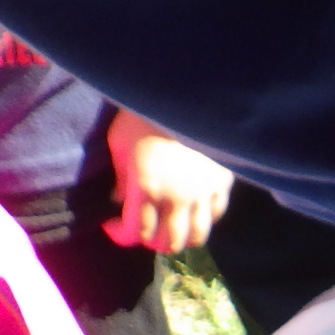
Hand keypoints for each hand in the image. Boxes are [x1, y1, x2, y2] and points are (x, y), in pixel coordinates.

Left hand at [104, 109, 233, 252]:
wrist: (182, 93)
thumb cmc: (141, 115)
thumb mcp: (118, 143)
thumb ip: (119, 177)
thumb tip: (119, 199)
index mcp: (146, 187)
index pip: (135, 232)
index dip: (120, 235)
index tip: (112, 225)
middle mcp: (176, 196)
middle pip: (168, 242)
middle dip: (150, 241)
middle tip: (142, 229)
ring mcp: (203, 191)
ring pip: (196, 235)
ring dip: (180, 237)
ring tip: (170, 227)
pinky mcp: (222, 182)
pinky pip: (216, 214)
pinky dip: (202, 219)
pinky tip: (192, 209)